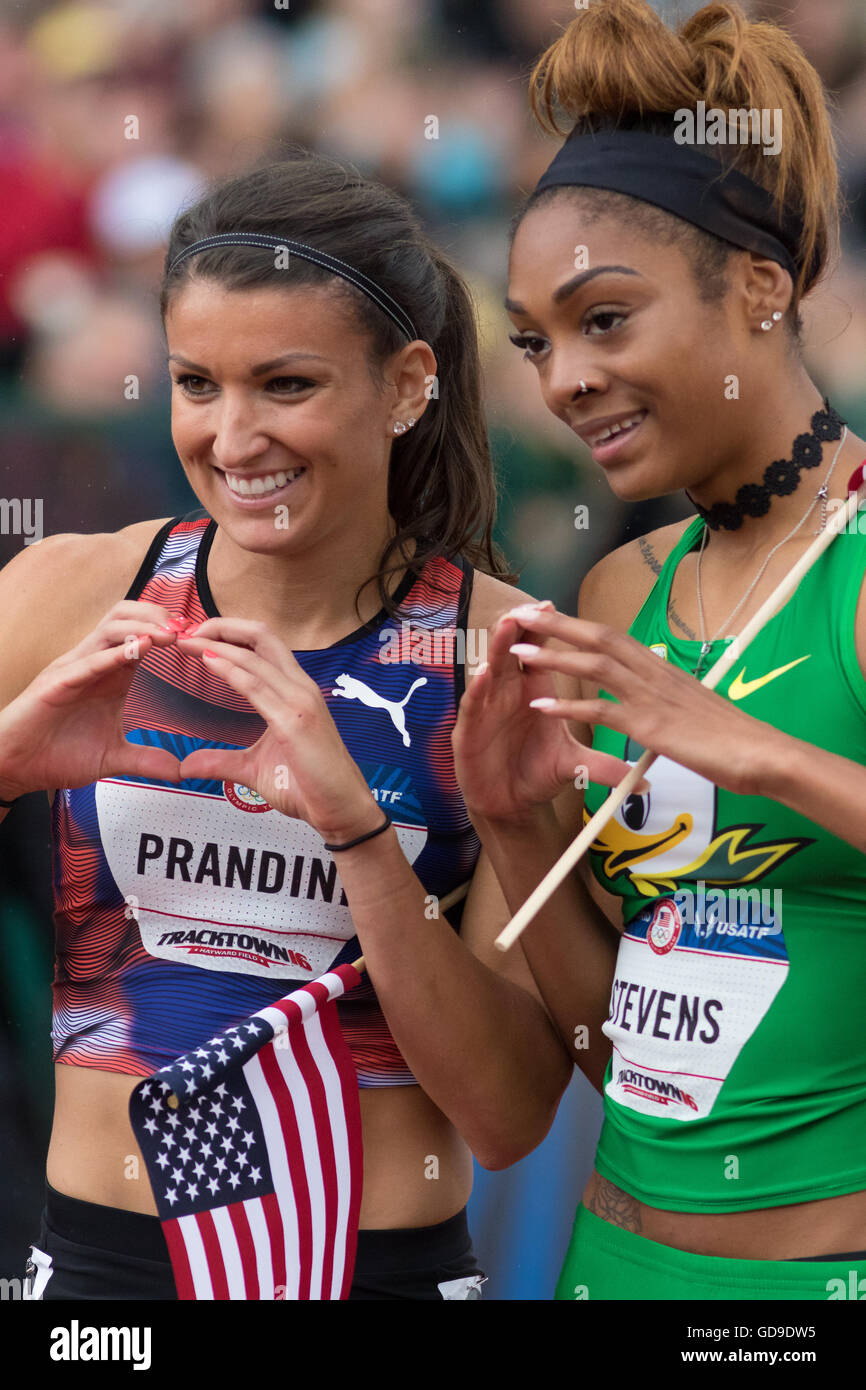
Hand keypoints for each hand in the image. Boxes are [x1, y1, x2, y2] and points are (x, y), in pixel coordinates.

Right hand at [0, 601, 190, 797]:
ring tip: (169, 634)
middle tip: (188, 629)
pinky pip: (88, 661)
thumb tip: (179, 771)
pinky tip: (139, 650)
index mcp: (110, 674)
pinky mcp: (56, 683)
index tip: (200, 639)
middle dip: (158, 616)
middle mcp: (93, 663)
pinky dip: (115, 653)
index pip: (142, 635)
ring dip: (142, 626)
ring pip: (109, 628)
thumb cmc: (57, 754)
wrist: (15, 768)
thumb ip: (146, 760)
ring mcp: (74, 669)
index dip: (170, 632)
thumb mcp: (112, 758)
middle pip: (126, 617)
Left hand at [175, 618, 381, 841]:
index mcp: (295, 691)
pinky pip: (256, 686)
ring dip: (218, 643)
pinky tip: (206, 660)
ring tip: (186, 640)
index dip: (229, 635)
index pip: (262, 646)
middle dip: (222, 626)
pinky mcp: (295, 720)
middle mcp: (300, 687)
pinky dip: (228, 668)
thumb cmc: (306, 787)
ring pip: (256, 655)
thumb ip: (222, 761)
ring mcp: (300, 700)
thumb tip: (187, 765)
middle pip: (261, 636)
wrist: (339, 809)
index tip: (196, 638)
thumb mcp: (254, 769)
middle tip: (187, 629)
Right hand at [452, 603, 639, 823]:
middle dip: (517, 627)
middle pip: (512, 650)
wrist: (510, 804)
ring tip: (507, 628)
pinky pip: (472, 705)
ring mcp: (487, 708)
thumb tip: (644, 779)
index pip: (539, 651)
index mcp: (534, 690)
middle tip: (526, 606)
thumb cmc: (536, 773)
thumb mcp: (574, 766)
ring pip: (489, 670)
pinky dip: (477, 689)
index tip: (553, 605)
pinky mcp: (469, 730)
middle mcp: (508, 693)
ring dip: (497, 648)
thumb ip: (605, 766)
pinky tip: (483, 675)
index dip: (544, 629)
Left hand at [507, 608, 773, 795]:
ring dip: (552, 658)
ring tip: (516, 652)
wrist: (761, 753)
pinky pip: (602, 712)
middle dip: (555, 625)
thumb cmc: (731, 734)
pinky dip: (568, 709)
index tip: (545, 614)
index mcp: (660, 667)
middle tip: (519, 614)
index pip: (611, 635)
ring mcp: (651, 697)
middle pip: (597, 637)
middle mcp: (653, 673)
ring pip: (593, 667)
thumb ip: (666, 695)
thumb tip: (654, 692)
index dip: (576, 624)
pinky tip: (539, 708)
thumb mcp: (690, 705)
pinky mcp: (650, 726)